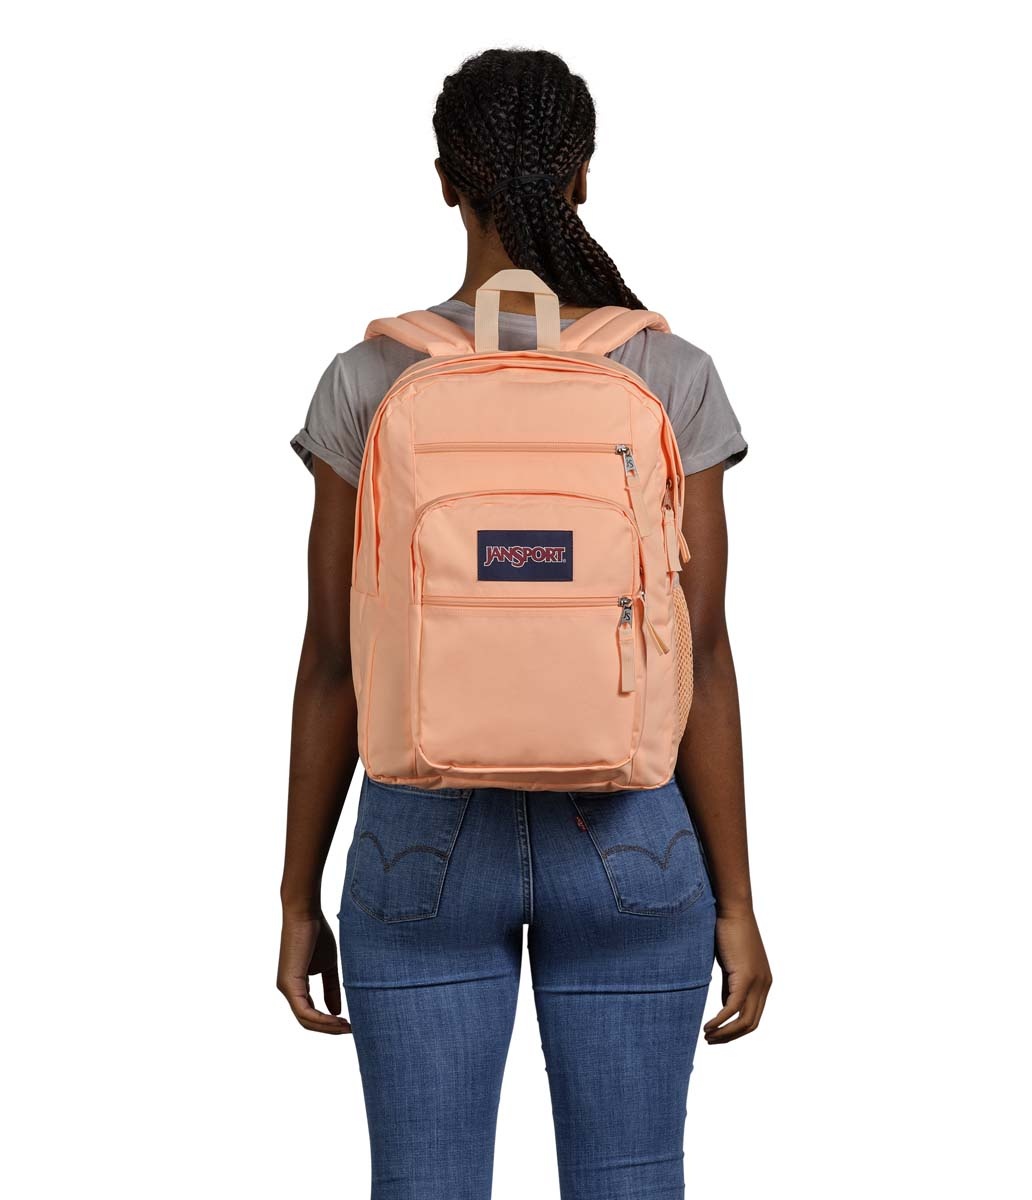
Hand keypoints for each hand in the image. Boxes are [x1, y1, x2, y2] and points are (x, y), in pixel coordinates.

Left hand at [277, 910, 351, 1033]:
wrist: (307, 914)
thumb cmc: (316, 934)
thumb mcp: (328, 966)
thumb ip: (331, 988)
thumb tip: (336, 1011)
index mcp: (296, 986)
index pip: (311, 1013)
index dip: (329, 1022)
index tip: (350, 1023)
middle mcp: (288, 990)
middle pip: (308, 1021)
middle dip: (330, 1028)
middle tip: (351, 1029)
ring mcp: (287, 988)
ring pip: (306, 1020)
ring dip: (328, 1027)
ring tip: (347, 1027)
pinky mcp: (289, 985)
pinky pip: (304, 1012)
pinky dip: (322, 1019)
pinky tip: (338, 1019)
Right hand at [704, 908, 771, 1043]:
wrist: (731, 908)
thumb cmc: (726, 930)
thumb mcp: (729, 964)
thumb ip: (730, 986)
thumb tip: (725, 1008)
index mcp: (763, 981)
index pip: (753, 1016)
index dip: (735, 1030)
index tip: (716, 1034)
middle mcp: (764, 984)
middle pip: (751, 1024)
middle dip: (730, 1036)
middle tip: (710, 1041)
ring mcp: (757, 982)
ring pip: (744, 1021)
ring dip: (725, 1033)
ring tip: (708, 1037)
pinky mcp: (745, 977)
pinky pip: (733, 1008)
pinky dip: (720, 1021)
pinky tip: (708, 1026)